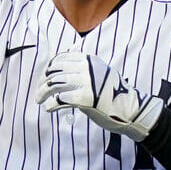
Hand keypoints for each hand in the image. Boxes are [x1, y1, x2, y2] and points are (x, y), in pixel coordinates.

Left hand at [34, 50, 163, 141]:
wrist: (132, 110)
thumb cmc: (114, 96)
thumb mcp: (100, 75)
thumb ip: (83, 72)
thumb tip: (60, 75)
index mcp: (89, 60)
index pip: (60, 59)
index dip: (47, 69)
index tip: (42, 79)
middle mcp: (87, 68)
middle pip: (54, 71)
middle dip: (42, 82)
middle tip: (38, 93)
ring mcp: (86, 82)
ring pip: (54, 83)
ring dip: (43, 92)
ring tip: (40, 100)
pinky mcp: (85, 98)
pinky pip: (60, 99)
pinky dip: (51, 104)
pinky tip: (49, 108)